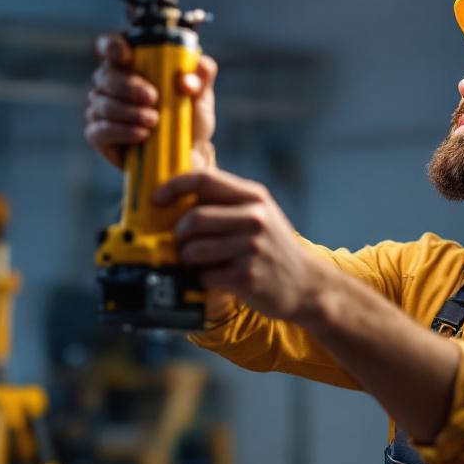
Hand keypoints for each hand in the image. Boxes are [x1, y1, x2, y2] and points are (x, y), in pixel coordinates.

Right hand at [84, 33, 217, 169]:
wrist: (188, 154)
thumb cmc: (190, 117)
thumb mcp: (202, 95)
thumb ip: (202, 75)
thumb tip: (192, 72)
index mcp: (132, 64)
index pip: (110, 45)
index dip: (112, 46)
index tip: (127, 55)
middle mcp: (111, 83)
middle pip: (105, 75)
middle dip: (127, 85)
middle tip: (153, 97)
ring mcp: (102, 109)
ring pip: (103, 103)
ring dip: (129, 112)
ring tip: (154, 121)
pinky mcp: (99, 135)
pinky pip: (100, 130)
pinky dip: (121, 131)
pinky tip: (141, 135)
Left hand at [156, 169, 326, 323]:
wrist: (307, 284)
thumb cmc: (272, 247)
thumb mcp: (258, 213)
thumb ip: (225, 201)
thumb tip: (176, 195)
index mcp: (254, 197)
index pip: (204, 179)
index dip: (173, 187)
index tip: (156, 200)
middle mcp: (255, 218)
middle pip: (193, 218)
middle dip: (178, 234)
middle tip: (180, 243)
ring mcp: (251, 248)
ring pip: (193, 250)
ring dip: (188, 259)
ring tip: (201, 262)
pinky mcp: (246, 277)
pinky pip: (204, 276)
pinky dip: (204, 279)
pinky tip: (218, 278)